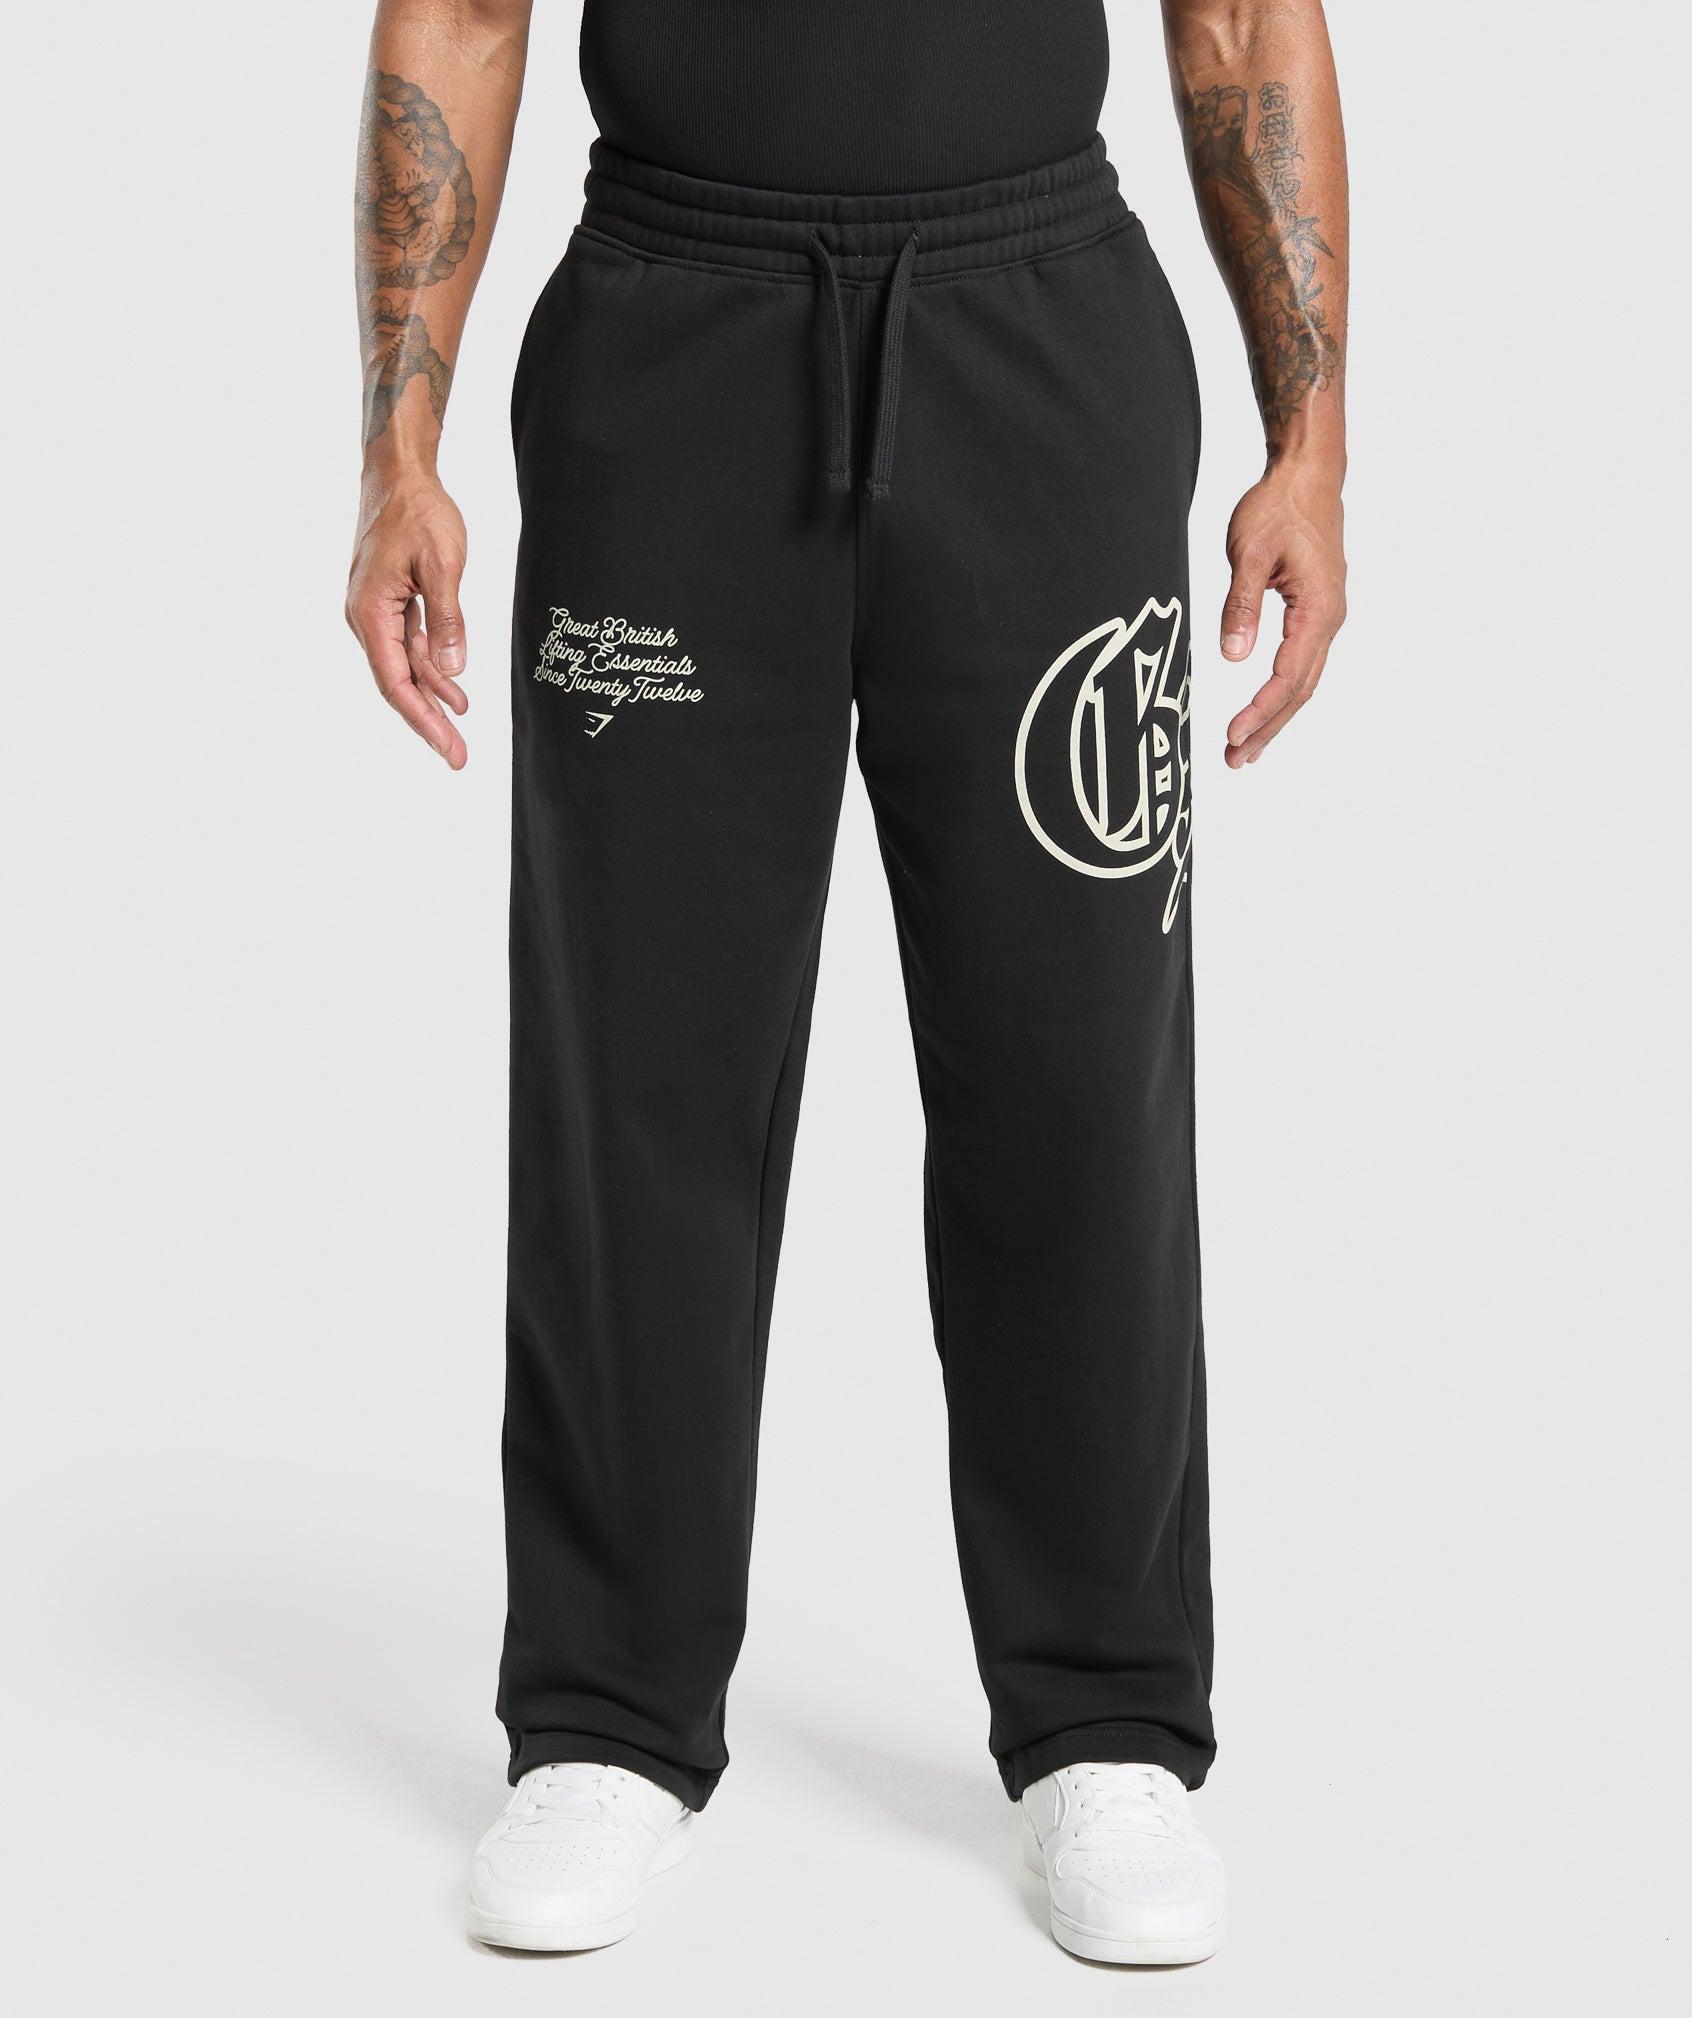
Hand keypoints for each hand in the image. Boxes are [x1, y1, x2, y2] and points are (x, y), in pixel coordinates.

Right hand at [346, 464, 469, 767]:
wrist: (399, 473)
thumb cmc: (417, 511)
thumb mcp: (442, 566)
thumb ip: (447, 621)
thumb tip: (451, 671)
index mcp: (370, 614)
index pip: (396, 682)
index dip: (423, 720)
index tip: (447, 747)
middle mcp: (366, 618)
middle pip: (399, 683)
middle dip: (429, 721)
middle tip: (458, 757)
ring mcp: (377, 611)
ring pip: (407, 665)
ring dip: (434, 695)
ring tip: (461, 729)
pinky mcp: (391, 601)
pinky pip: (412, 644)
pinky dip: (433, 666)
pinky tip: (454, 688)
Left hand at [1218, 459, 1346, 766]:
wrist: (1309, 475)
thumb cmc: (1280, 507)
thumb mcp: (1249, 553)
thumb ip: (1240, 606)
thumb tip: (1233, 658)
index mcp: (1318, 609)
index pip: (1288, 675)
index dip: (1260, 710)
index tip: (1233, 735)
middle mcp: (1330, 619)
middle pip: (1300, 690)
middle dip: (1268, 729)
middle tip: (1234, 761)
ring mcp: (1326, 617)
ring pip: (1303, 681)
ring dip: (1275, 717)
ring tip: (1244, 750)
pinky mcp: (1316, 612)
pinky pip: (1302, 664)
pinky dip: (1282, 693)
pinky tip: (1264, 711)